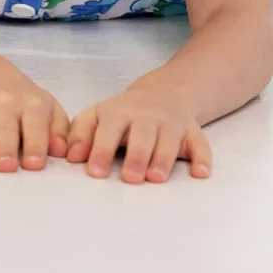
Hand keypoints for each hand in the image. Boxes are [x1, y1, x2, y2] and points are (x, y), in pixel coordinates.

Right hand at [0, 60, 69, 170]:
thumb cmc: (23, 100)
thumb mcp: (48, 108)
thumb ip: (59, 130)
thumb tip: (62, 151)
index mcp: (30, 104)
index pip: (35, 125)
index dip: (35, 144)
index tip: (34, 164)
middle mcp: (3, 102)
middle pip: (4, 127)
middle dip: (5, 146)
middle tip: (6, 167)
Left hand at [67, 84, 212, 182]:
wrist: (164, 93)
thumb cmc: (122, 113)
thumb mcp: (97, 115)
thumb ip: (81, 134)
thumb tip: (71, 158)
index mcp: (118, 112)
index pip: (108, 130)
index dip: (101, 150)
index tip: (95, 172)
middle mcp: (146, 116)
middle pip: (142, 134)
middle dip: (136, 156)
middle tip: (130, 179)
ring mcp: (171, 122)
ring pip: (169, 139)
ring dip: (163, 159)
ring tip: (156, 178)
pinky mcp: (192, 131)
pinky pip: (200, 143)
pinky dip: (202, 158)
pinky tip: (200, 173)